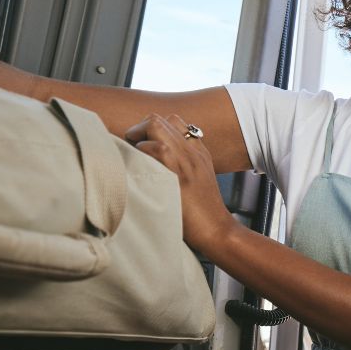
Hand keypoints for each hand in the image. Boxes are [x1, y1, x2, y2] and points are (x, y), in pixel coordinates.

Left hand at [125, 113, 237, 254]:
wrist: (217, 230)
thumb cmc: (203, 213)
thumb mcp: (199, 181)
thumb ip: (183, 166)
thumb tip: (153, 162)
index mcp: (199, 152)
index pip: (174, 121)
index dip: (152, 128)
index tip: (144, 144)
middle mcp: (192, 151)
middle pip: (160, 119)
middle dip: (139, 128)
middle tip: (133, 147)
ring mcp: (185, 160)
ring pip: (155, 125)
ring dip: (138, 137)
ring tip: (134, 156)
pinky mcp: (178, 173)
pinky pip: (154, 148)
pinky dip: (140, 153)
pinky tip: (140, 169)